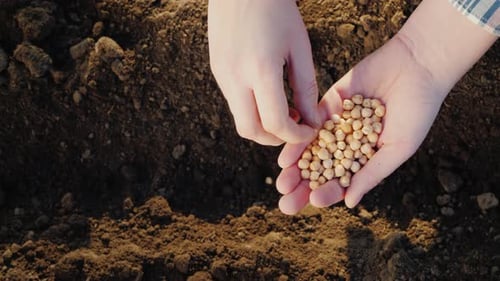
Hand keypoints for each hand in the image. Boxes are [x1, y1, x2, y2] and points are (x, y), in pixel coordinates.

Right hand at [208, 0, 320, 145]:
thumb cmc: (277, 11)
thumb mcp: (299, 47)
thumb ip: (306, 87)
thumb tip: (313, 119)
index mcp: (260, 70)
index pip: (275, 123)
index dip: (296, 135)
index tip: (310, 131)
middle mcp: (235, 77)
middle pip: (251, 130)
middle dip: (275, 138)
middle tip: (294, 128)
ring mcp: (222, 75)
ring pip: (240, 119)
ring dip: (262, 125)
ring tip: (284, 110)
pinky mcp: (217, 71)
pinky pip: (234, 103)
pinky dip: (252, 110)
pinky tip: (267, 95)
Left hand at [275, 34, 446, 213]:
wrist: (416, 65)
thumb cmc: (417, 111)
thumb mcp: (398, 148)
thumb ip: (372, 173)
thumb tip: (349, 203)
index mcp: (366, 158)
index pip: (342, 181)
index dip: (328, 193)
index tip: (315, 201)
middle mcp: (348, 143)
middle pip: (321, 169)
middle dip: (304, 186)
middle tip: (286, 203)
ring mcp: (337, 124)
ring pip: (312, 150)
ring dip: (296, 168)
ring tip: (282, 184)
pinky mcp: (328, 104)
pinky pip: (310, 125)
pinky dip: (298, 142)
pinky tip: (286, 158)